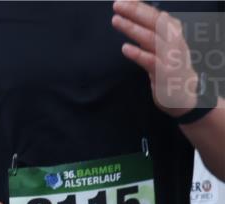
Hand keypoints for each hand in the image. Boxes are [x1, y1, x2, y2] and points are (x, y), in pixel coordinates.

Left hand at [112, 0, 198, 116]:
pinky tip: (125, 48)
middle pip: (154, 22)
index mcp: (173, 33)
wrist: (185, 95)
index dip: (140, 6)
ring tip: (116, 20)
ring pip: (151, 38)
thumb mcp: (163, 45)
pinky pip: (150, 61)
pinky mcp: (164, 73)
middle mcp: (173, 41)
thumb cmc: (170, 67)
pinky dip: (138, 54)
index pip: (156, 15)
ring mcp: (170, 57)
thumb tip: (136, 11)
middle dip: (136, 12)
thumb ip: (150, 30)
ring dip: (132, 28)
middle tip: (118, 4)